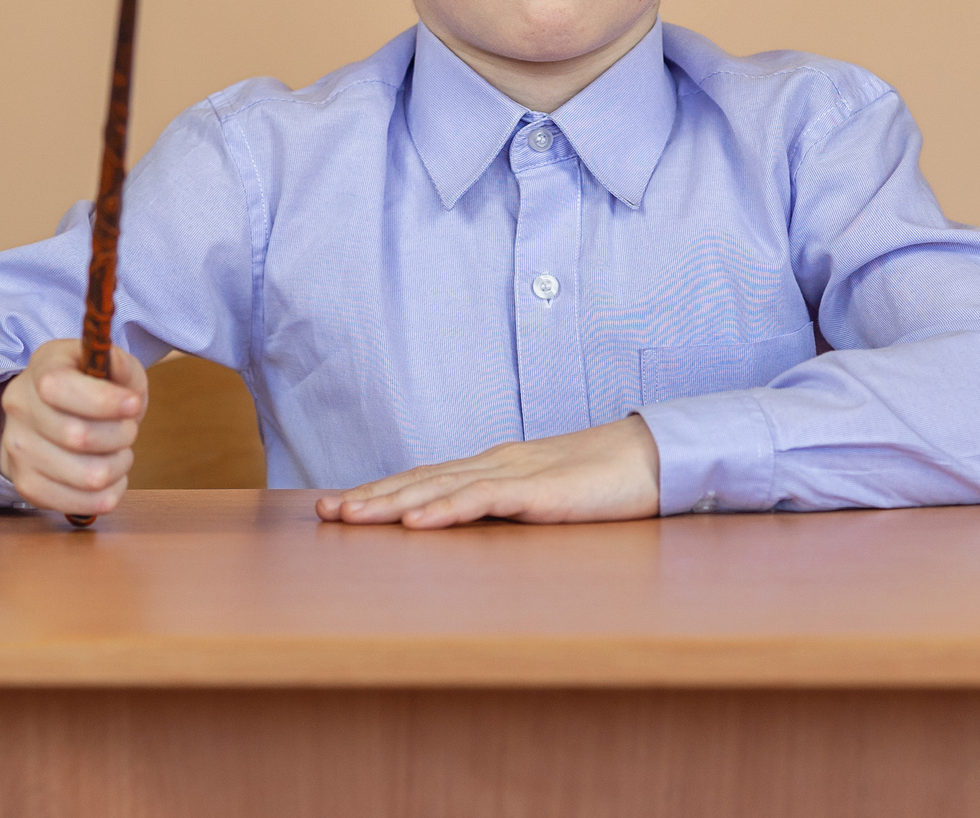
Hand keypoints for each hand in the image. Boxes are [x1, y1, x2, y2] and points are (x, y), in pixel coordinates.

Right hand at [0, 339, 148, 517]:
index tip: (133, 404)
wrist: (50, 415)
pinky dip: (108, 493)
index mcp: (41, 368)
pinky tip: (109, 476)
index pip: (59, 387)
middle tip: (128, 430)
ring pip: (87, 476)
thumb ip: (120, 365)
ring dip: (118, 466)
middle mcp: (20, 407)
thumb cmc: (89, 388)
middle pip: (78, 436)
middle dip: (121, 435)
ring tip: (119, 453)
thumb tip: (122, 382)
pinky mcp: (26, 485)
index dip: (104, 400)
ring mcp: (18, 449)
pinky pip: (80, 503)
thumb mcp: (109, 364)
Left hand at [313, 415, 660, 528]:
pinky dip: (445, 510)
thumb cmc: (605, 481)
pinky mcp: (539, 491)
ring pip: (440, 488)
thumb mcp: (546, 497)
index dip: (382, 491)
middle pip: (420, 480)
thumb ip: (510, 506)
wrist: (655, 457)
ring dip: (391, 503)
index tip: (342, 504)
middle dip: (370, 496)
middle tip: (324, 511)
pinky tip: (416, 521)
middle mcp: (495, 465)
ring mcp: (515, 475)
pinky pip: (483, 501)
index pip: (427, 479)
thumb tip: (474, 522)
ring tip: (351, 516)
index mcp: (495, 467)